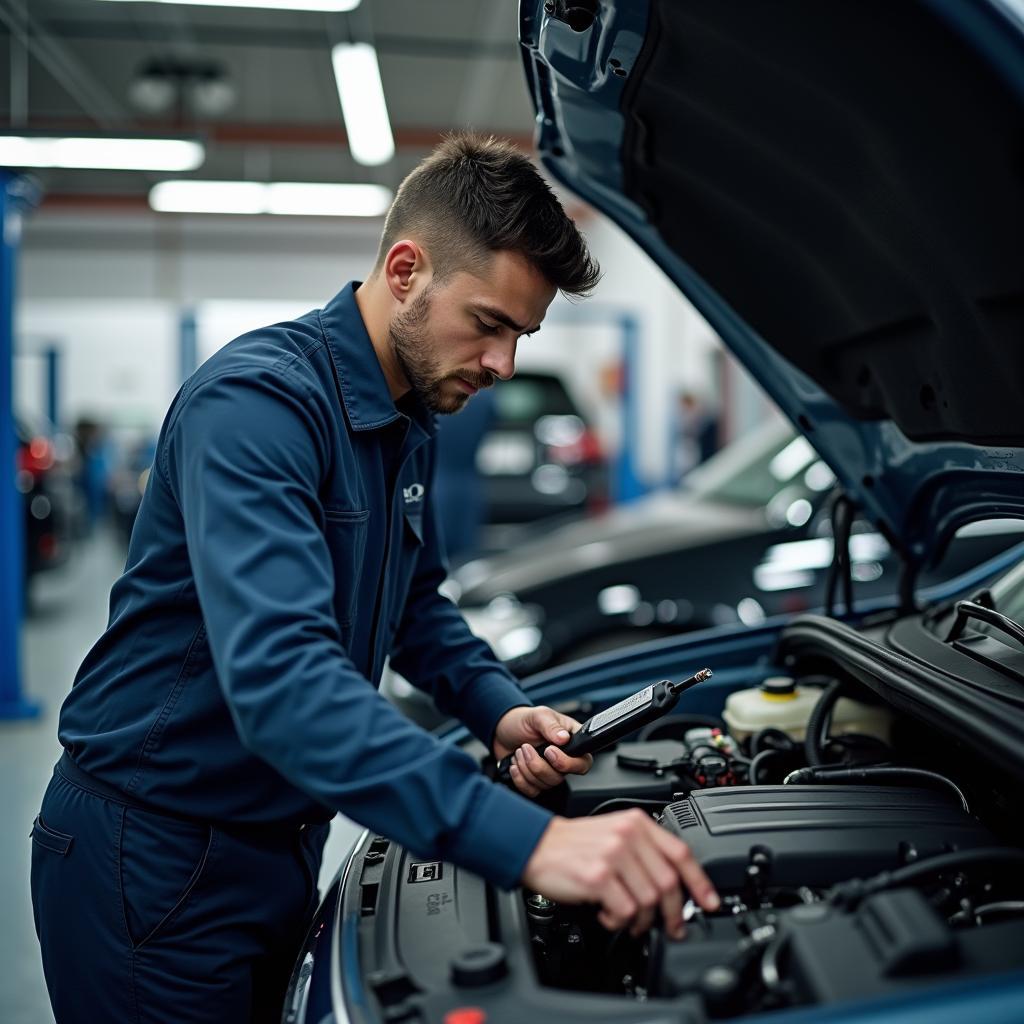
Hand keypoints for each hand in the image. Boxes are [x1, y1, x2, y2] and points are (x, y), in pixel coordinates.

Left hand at [493, 705, 592, 796]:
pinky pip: (532, 791)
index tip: (549, 751)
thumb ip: (551, 725)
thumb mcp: (538, 716)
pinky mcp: (535, 781)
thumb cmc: (524, 720)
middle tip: (526, 747)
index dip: (567, 763)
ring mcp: (549, 771)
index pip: (583, 762)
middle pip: (560, 777)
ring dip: (527, 768)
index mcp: (571, 741)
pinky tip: (515, 765)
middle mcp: (563, 759)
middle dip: (538, 765)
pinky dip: (520, 779)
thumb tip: (564, 738)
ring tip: (519, 751)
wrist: (503, 729)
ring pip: (545, 784)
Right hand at [521, 811, 719, 937]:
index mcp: (637, 823)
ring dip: (641, 920)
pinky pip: (625, 911)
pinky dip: (620, 921)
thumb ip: (645, 851)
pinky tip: (609, 915)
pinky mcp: (598, 876)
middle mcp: (628, 835)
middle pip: (669, 883)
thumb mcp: (614, 833)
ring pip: (649, 901)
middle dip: (674, 913)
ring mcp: (613, 855)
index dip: (700, 882)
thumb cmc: (574, 845)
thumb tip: (676, 886)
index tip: (709, 903)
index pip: (681, 853)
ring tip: (628, 920)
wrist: (536, 844)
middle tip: (670, 927)